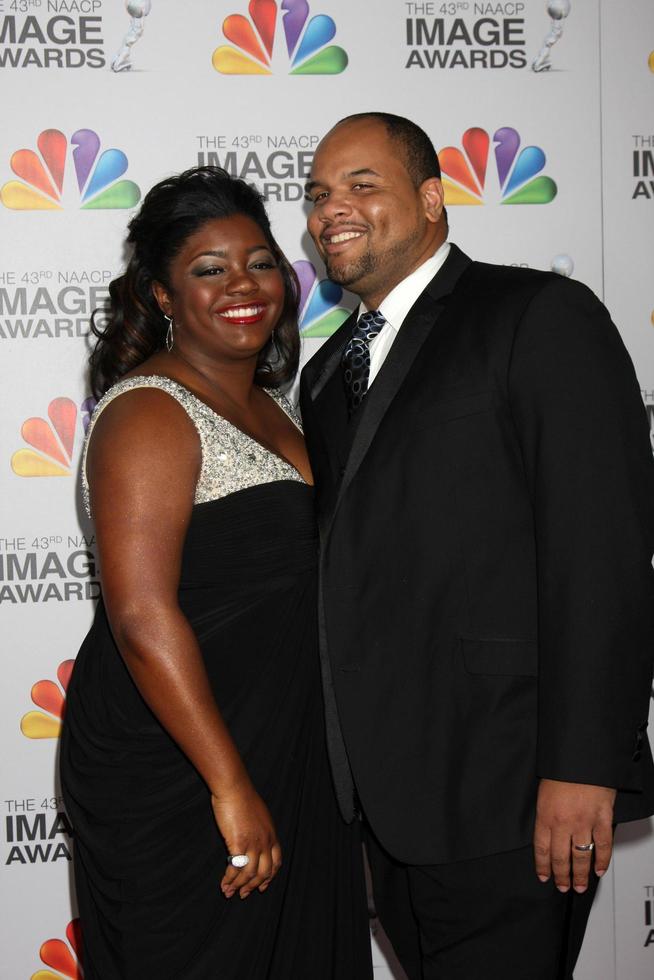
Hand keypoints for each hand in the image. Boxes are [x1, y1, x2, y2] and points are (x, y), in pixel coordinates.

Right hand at [212, 781, 281, 899]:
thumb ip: (260, 830)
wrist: (234, 788)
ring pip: (249, 874)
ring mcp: (253, 843)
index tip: (262, 887)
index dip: (269, 877)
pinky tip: (224, 883)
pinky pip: (236, 868)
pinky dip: (229, 879)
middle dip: (253, 887)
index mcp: (272, 834)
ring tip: (228, 892)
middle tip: (243, 894)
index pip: (276, 862)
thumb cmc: (243, 798)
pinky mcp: (239, 843)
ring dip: (238, 886)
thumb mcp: (259, 815)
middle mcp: (265, 841)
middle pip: (263, 872)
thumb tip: (255, 839)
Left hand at [533, 779, 615, 892]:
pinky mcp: (602, 818)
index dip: (543, 866)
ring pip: (582, 856)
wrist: (581, 755)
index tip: (544, 876)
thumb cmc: (561, 768)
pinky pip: (603, 844)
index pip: (541, 848)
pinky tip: (600, 869)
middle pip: (561, 857)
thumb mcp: (544, 791)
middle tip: (563, 887)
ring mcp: (584, 821)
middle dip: (561, 876)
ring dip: (580, 875)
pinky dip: (602, 860)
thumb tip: (547, 831)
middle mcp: (564, 822)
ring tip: (579, 886)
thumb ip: (546, 813)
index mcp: (546, 814)